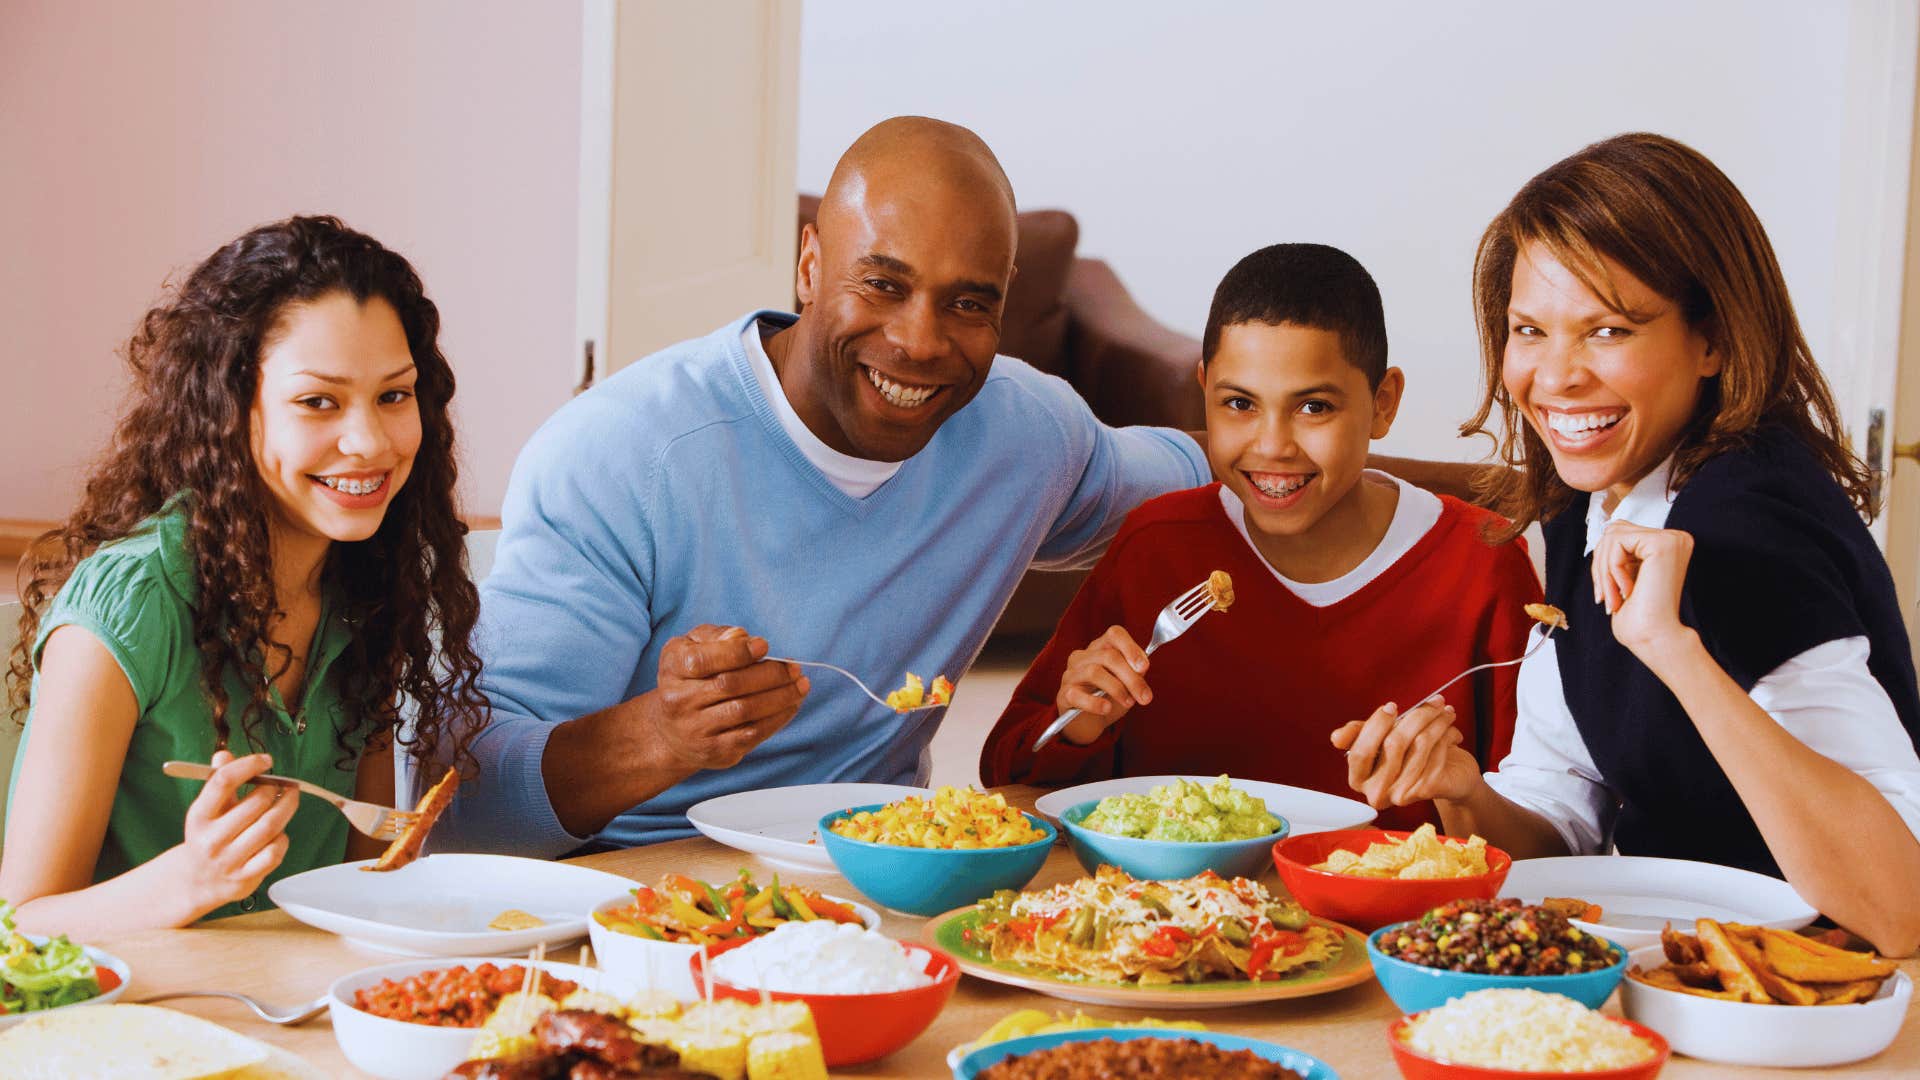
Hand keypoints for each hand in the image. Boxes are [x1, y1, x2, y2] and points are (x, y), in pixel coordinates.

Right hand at [171, 750, 298, 917]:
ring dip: (286, 809)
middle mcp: (211, 839)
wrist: (195, 881)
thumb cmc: (208, 837)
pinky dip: (282, 839)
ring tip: (289, 799)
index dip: (248, 765)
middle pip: (255, 803)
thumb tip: (224, 755)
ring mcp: (228, 860)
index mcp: (198, 816)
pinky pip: (274, 852)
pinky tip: (279, 832)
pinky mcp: (245, 877)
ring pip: (270, 827)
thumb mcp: (206, 810)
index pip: (223, 782)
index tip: (266, 760)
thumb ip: (217, 782)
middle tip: (284, 783)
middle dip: (276, 789)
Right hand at [641, 625, 808, 770]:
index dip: (738, 652)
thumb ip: (716, 636)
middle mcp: (678, 701)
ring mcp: (696, 730)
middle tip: (794, 668)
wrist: (673, 731)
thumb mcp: (693, 647)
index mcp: (673, 668)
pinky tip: (791, 705)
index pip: (704, 660)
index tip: (764, 646)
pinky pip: (752, 734)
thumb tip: (743, 637)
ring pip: (745, 711)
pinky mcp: (715, 752)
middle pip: (730, 685)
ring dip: (781, 697)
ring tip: (801, 685)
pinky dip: (778, 718)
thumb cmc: (691, 677)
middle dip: (770, 675)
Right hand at [1054, 626, 1150, 744]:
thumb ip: (1135, 673)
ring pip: (1094, 672)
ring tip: (1128, 703)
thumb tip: (1142, 667)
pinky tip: (1106, 709)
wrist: (1088, 722)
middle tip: (1145, 697)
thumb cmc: (1108, 697)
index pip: (1114, 634)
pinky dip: (1094, 703)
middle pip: (1109, 656)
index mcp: (1100, 648)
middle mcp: (1082, 656)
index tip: (1144, 667)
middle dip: (1131, 678)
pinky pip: (1077, 695)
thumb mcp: (1127, 684)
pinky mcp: (1063, 694)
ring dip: (1117, 689)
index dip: (1130, 648)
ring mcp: (1070, 674)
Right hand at [1331, 698, 1478, 808]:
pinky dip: (1446, 737)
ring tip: (1446, 711)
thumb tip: (1336, 738)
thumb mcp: (1382, 740)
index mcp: (1359, 779)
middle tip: (1434, 701)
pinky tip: (1452, 730)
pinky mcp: (1426, 791)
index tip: (1392, 706)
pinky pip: (1436, 754)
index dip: (1375, 726)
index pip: (1360, 752)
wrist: (1449, 779)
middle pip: (1392, 745)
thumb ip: (1361, 734)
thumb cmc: (1411, 755)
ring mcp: (1401, 794)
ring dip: (1436, 722)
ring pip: (1418, 746)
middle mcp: (1376, 792)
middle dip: (1416, 716)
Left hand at [1591, 520, 1696, 658]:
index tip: (1605, 593)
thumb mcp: (1626, 574)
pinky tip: (1626, 591)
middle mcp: (1675, 538)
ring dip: (1604, 570)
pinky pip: (1617, 542)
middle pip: (1615, 530)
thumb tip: (1608, 526)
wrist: (1654, 638)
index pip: (1622, 533)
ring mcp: (1672, 538)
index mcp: (1669, 544)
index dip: (1605, 561)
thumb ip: (1623, 549)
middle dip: (1601, 565)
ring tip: (1612, 597)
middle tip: (1605, 596)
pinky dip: (1612, 568)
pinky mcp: (1662, 543)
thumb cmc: (1640, 616)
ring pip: (1612, 535)